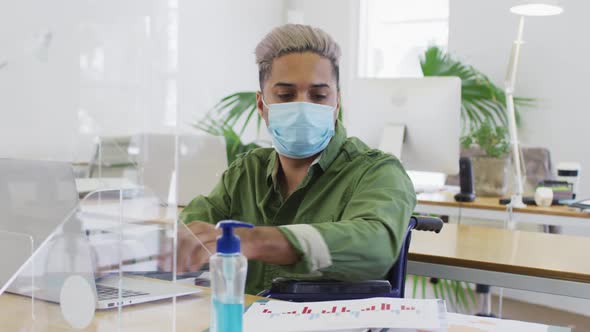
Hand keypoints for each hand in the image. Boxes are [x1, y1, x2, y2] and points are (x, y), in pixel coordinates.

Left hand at [175, 221, 298, 272]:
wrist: (251, 241)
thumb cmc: (227, 244)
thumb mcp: (207, 242)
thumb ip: (192, 246)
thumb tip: (172, 258)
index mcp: (197, 226)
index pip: (177, 234)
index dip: (167, 246)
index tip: (160, 259)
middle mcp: (204, 227)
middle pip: (182, 238)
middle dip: (173, 255)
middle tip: (169, 268)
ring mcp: (214, 234)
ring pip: (192, 242)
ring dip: (183, 258)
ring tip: (180, 270)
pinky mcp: (223, 243)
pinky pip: (207, 249)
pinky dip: (198, 259)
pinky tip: (193, 267)